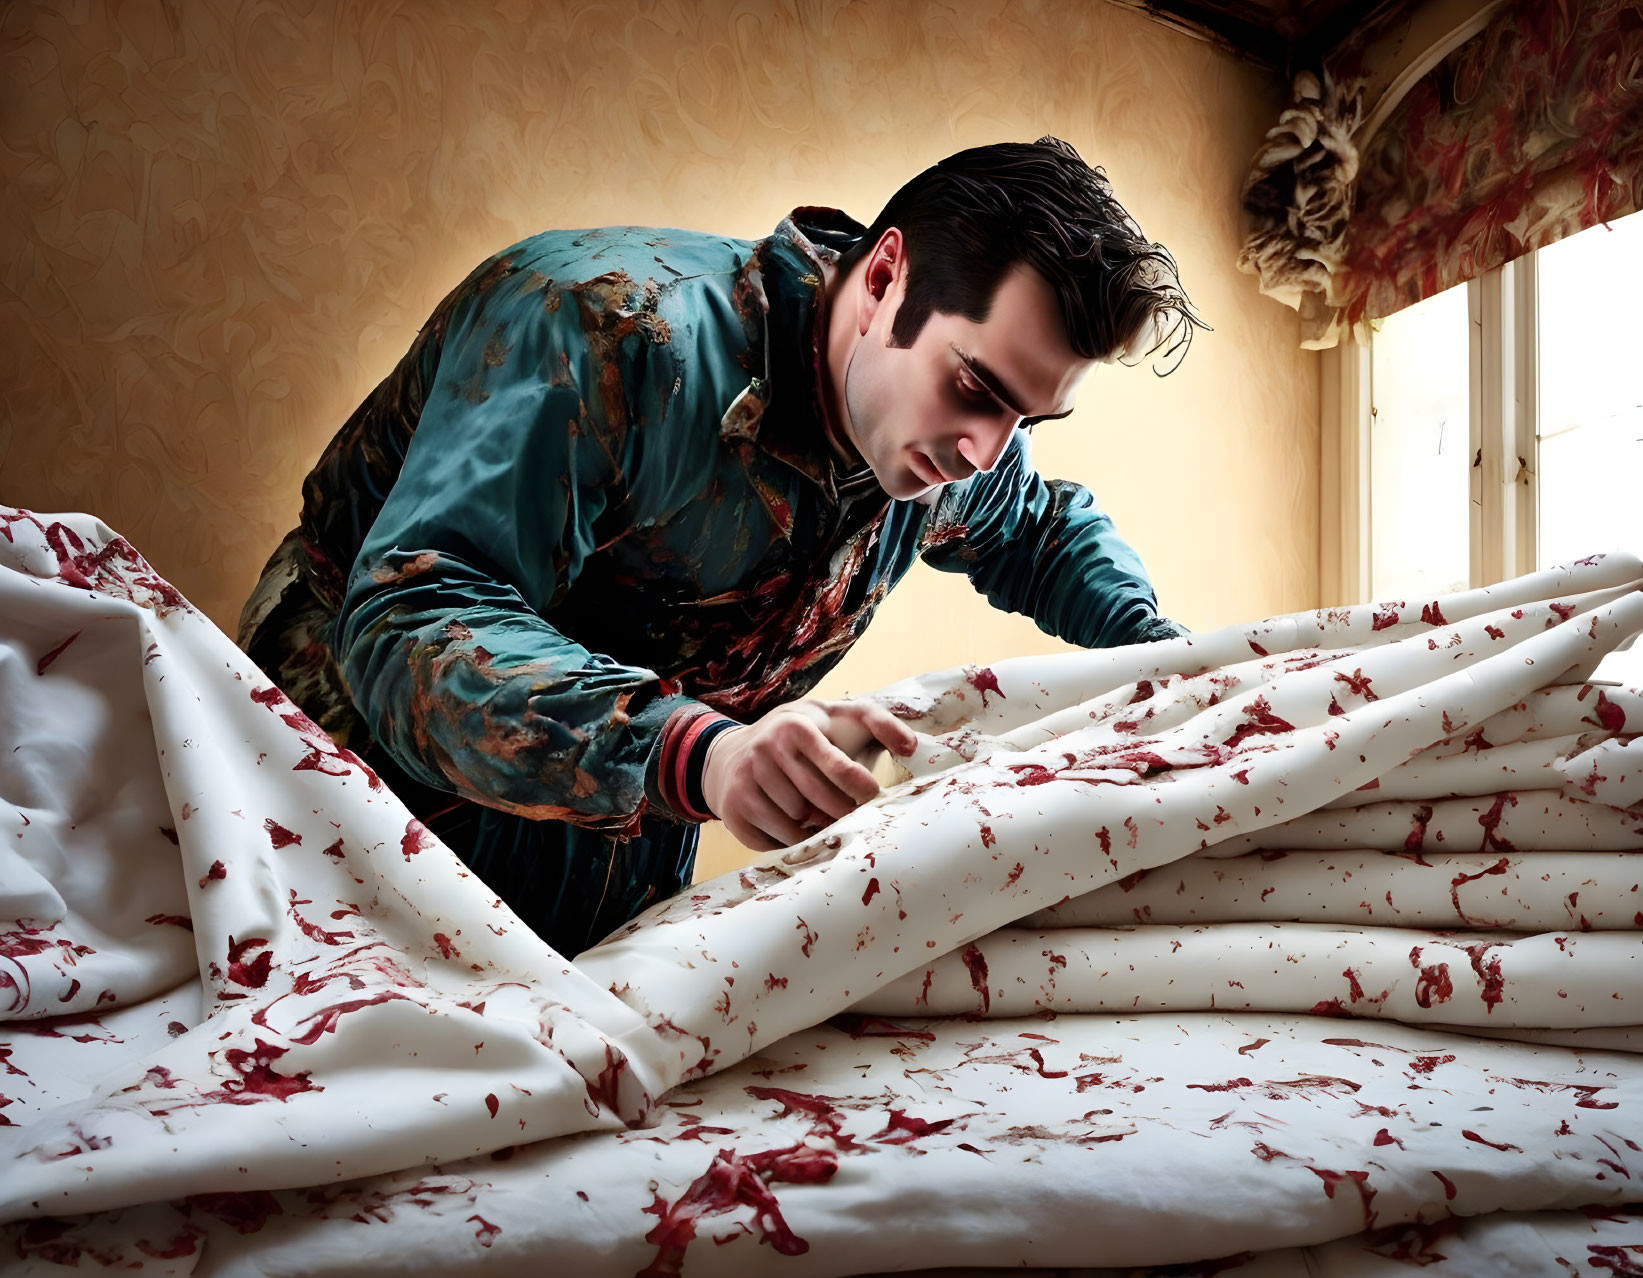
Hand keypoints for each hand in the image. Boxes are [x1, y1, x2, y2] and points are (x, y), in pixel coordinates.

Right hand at [702, 698, 916, 851]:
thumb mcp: (839, 716)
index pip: (836, 765)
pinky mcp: (733, 807)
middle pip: (816, 801)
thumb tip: (912, 746)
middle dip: (842, 814)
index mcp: (797, 726)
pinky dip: (793, 840)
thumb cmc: (805, 734)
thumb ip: (879, 722)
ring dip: (817, 828)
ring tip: (826, 818)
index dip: (860, 787)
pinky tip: (799, 826)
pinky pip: (774, 839)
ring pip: (796, 823)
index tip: (873, 796)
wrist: (732, 751)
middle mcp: (766, 749)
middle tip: (855, 816)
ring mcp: (745, 779)